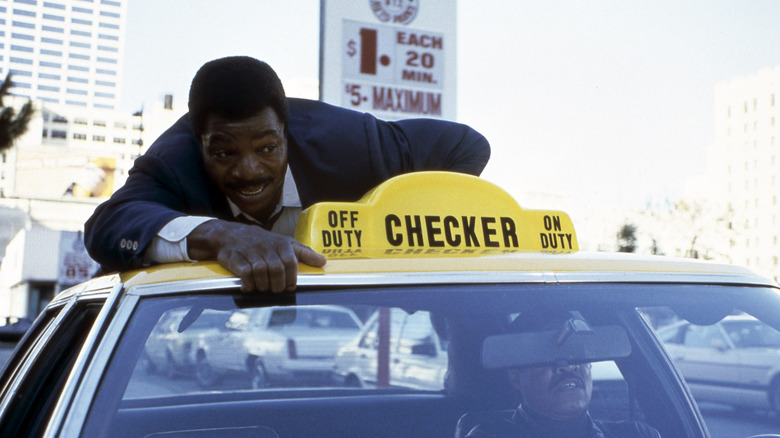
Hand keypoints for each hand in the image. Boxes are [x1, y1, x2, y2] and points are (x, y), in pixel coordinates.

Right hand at [187, 220, 326, 292]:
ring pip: (261, 272)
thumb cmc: (263, 241)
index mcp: (281, 243)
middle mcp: (266, 246)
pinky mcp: (235, 258)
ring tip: (264, 288)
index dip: (292, 278)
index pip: (291, 262)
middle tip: (276, 290)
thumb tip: (323, 262)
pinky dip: (248, 284)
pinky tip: (249, 287)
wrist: (229, 234)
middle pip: (276, 270)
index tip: (290, 287)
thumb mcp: (285, 243)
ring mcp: (250, 252)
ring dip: (263, 285)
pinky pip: (245, 273)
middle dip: (278, 285)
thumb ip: (304, 253)